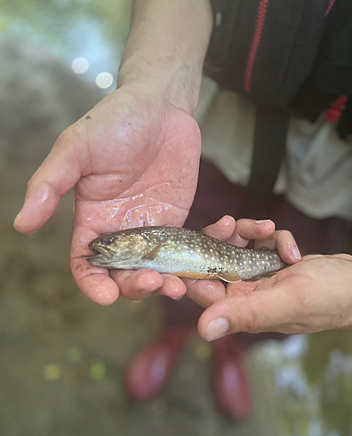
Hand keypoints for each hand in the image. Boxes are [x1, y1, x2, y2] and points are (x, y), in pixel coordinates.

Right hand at [13, 84, 200, 304]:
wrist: (160, 106)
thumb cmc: (114, 121)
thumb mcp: (75, 149)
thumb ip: (49, 185)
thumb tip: (21, 225)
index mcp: (92, 220)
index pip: (85, 265)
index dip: (92, 284)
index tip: (106, 296)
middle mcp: (120, 232)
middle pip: (124, 275)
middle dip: (137, 287)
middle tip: (155, 282)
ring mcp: (151, 231)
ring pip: (157, 271)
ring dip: (169, 283)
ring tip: (183, 285)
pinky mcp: (177, 223)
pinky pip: (187, 251)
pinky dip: (199, 260)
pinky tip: (213, 253)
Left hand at [185, 215, 301, 321]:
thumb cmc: (329, 297)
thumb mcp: (287, 302)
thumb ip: (247, 314)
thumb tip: (205, 330)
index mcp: (240, 307)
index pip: (202, 288)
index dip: (191, 266)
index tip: (188, 245)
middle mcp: (245, 293)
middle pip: (216, 261)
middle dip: (221, 240)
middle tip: (229, 225)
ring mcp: (260, 277)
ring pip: (238, 246)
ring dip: (251, 232)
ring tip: (269, 229)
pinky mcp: (274, 263)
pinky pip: (263, 242)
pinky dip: (277, 239)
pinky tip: (292, 253)